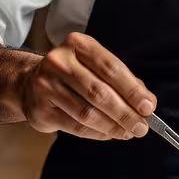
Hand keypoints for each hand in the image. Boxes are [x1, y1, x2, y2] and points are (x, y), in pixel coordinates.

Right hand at [18, 32, 156, 140]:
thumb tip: (146, 102)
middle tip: (141, 126)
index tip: (148, 106)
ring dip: (112, 126)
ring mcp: (47, 86)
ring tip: (127, 132)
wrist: (30, 82)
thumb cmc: (71, 74)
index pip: (111, 68)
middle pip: (100, 92)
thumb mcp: (95, 66)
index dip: (132, 90)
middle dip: (125, 113)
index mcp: (78, 45)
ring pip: (87, 113)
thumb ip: (122, 81)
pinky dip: (97, 133)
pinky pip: (76, 126)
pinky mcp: (41, 110)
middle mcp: (60, 62)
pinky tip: (108, 134)